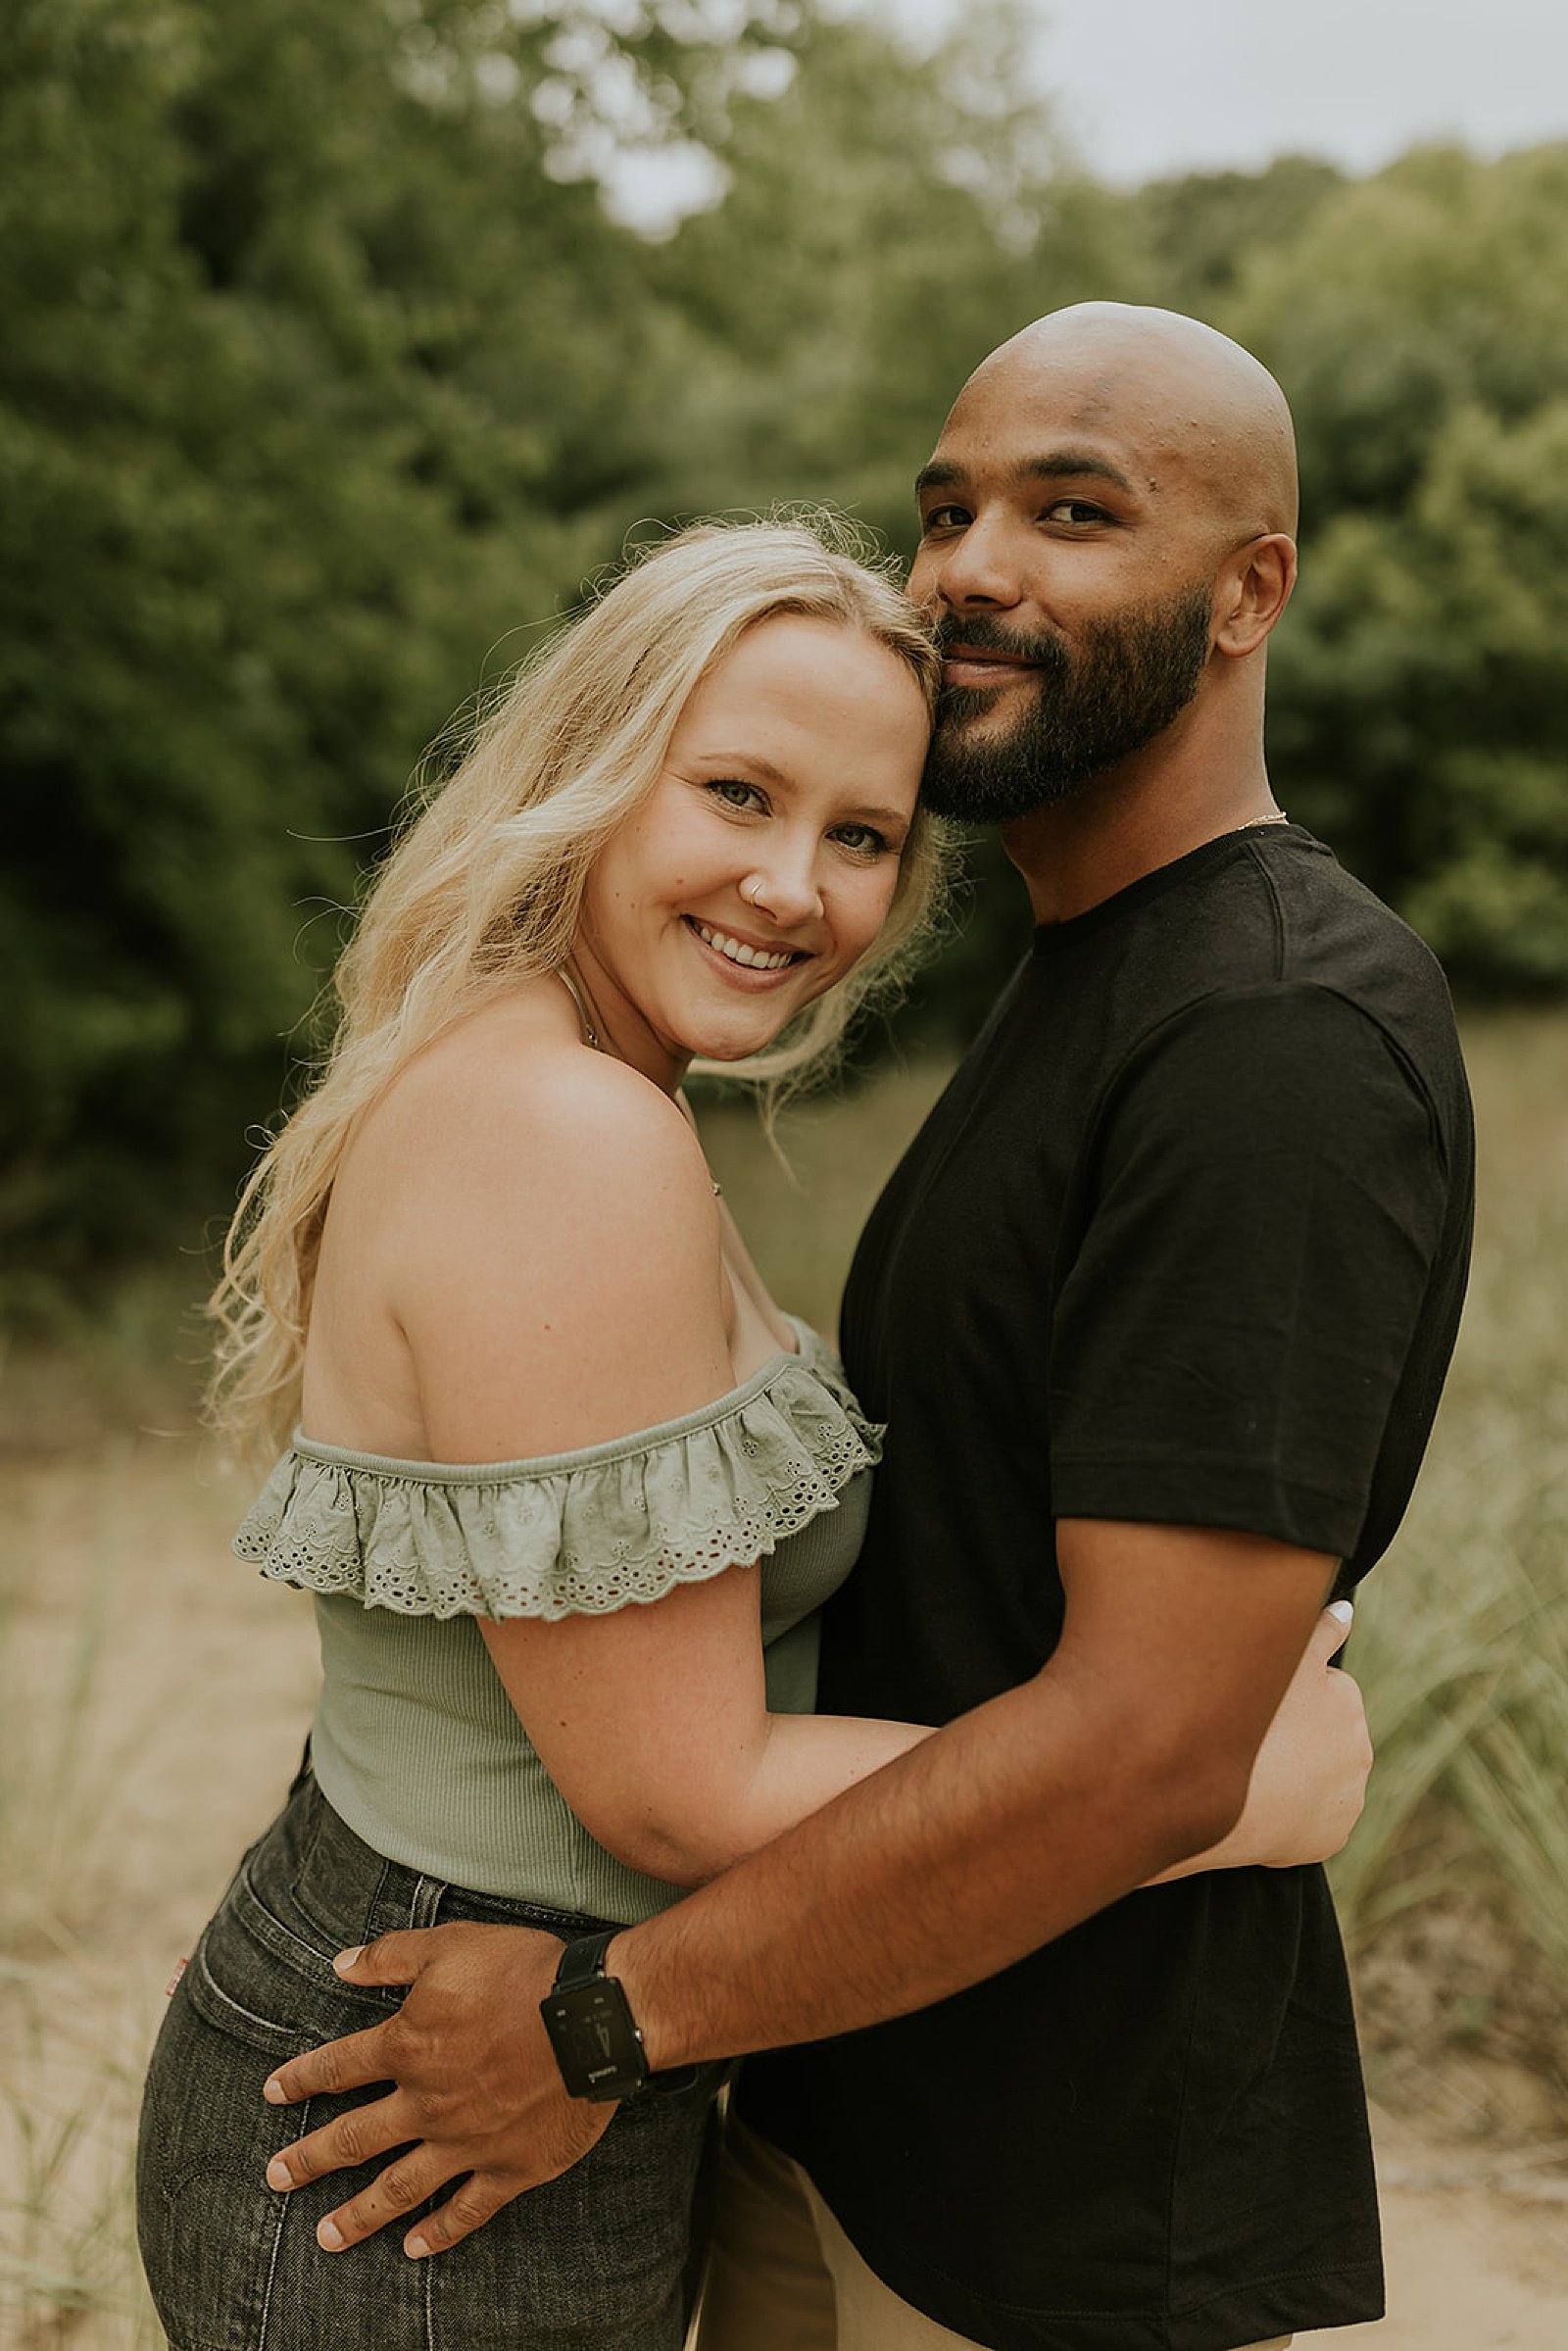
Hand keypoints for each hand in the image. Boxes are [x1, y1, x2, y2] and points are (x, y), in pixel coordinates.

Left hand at [260, 1921, 613, 2257]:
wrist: (591, 2018)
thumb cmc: (523, 1972)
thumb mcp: (451, 1945)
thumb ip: (392, 1957)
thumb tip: (341, 1965)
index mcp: (408, 2047)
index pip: (339, 2068)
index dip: (301, 2078)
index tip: (271, 2091)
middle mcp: (425, 2103)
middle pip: (355, 2138)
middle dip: (310, 2159)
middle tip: (276, 2177)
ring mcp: (465, 2143)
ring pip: (398, 2188)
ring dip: (358, 2215)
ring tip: (324, 2236)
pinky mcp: (508, 2168)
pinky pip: (465, 2210)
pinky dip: (438, 2233)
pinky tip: (414, 2249)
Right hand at [1184, 1600, 1370, 1874]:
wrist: (1223, 1802)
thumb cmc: (1250, 1718)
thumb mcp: (1285, 1656)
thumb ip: (1321, 1629)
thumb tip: (1348, 1610)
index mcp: (1348, 1700)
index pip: (1321, 1690)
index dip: (1286, 1696)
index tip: (1259, 1704)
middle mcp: (1360, 1749)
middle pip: (1323, 1735)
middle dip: (1298, 1735)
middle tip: (1255, 1738)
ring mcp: (1348, 1798)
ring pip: (1318, 1778)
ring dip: (1295, 1774)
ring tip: (1255, 1772)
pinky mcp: (1332, 1837)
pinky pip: (1312, 1819)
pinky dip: (1292, 1813)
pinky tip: (1263, 1804)